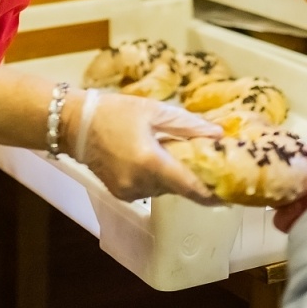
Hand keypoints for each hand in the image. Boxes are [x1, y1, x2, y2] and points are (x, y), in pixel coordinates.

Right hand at [65, 91, 221, 204]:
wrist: (76, 125)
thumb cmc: (114, 112)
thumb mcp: (153, 111)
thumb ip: (187, 125)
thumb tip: (218, 135)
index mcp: (150, 161)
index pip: (189, 186)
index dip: (212, 194)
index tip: (230, 196)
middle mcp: (140, 183)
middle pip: (178, 188)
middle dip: (191, 177)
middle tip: (204, 163)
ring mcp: (129, 192)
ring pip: (163, 189)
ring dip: (172, 177)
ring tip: (172, 155)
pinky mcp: (121, 194)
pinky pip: (148, 190)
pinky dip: (156, 179)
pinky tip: (151, 160)